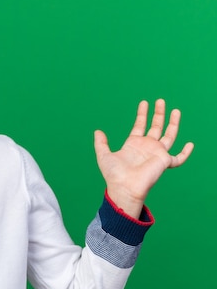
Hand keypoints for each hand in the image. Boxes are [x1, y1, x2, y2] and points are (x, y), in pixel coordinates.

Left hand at [94, 99, 193, 217]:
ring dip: (173, 123)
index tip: (144, 103)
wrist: (124, 187)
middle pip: (155, 127)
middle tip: (160, 101)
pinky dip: (185, 153)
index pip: (140, 125)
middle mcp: (146, 147)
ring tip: (175, 110)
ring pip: (169, 135)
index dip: (142, 114)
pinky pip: (178, 158)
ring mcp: (156, 154)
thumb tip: (97, 131)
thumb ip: (101, 143)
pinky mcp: (164, 162)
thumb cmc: (113, 174)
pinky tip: (190, 144)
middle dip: (158, 114)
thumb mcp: (104, 156)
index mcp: (133, 144)